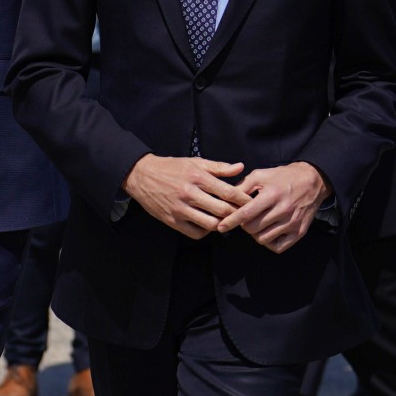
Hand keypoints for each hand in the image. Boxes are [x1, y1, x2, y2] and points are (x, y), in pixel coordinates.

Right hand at [122, 153, 248, 239]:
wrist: (142, 176)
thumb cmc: (172, 167)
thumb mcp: (196, 162)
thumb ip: (219, 167)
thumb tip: (241, 167)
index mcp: (198, 177)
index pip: (228, 191)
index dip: (243, 199)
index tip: (252, 203)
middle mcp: (189, 194)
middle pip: (222, 210)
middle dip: (237, 214)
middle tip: (244, 215)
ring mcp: (180, 209)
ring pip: (210, 224)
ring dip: (222, 224)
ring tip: (227, 220)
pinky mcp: (172, 221)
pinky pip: (195, 233)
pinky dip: (205, 231)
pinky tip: (209, 224)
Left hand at [215, 161, 330, 253]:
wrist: (313, 181)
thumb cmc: (284, 177)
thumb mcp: (262, 175)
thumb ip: (242, 186)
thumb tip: (226, 198)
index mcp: (272, 194)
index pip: (247, 213)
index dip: (231, 221)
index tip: (222, 227)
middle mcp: (283, 210)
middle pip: (253, 229)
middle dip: (245, 225)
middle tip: (247, 218)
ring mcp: (292, 222)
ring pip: (263, 239)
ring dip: (256, 233)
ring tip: (258, 223)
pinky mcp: (299, 232)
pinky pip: (277, 247)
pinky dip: (269, 242)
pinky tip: (268, 232)